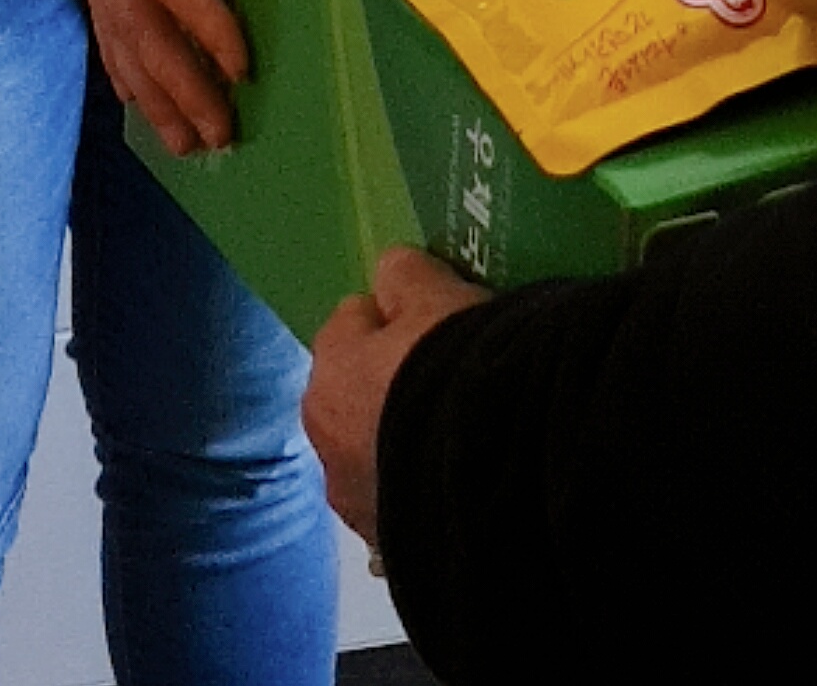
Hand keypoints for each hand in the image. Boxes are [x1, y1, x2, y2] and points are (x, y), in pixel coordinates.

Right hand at [0, 0, 298, 156]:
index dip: (198, 14)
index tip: (239, 59)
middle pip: (131, 20)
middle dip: (176, 81)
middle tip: (221, 133)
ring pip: (115, 25)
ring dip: (151, 86)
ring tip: (189, 143)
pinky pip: (105, 6)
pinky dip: (126, 55)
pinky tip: (141, 94)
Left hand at [306, 247, 489, 544]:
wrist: (491, 474)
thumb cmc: (456, 369)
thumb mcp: (436, 297)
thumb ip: (406, 277)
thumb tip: (392, 274)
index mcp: (328, 377)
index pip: (353, 320)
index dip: (399, 315)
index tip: (440, 320)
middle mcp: (326, 444)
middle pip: (360, 392)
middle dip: (394, 383)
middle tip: (452, 372)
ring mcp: (357, 502)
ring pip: (379, 450)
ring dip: (407, 439)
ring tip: (463, 428)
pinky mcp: (390, 543)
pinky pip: (404, 498)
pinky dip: (424, 486)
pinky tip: (463, 475)